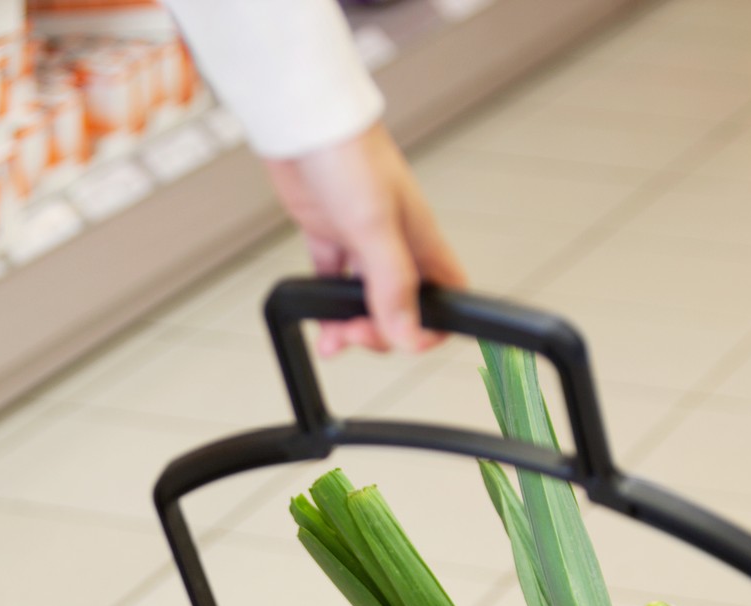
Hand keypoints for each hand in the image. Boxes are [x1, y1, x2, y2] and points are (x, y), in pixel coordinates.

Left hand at [264, 122, 466, 355]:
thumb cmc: (348, 154)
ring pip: (366, 298)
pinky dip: (326, 305)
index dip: (433, 327)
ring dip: (352, 323)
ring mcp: (362, 240)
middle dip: (382, 331)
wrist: (304, 121)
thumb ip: (392, 284)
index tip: (404, 341)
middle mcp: (396, 243)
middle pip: (402, 306)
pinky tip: (317, 318)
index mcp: (421, 239)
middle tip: (354, 333)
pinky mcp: (331, 234)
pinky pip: (333, 281)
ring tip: (333, 337)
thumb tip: (408, 334)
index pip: (446, 296)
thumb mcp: (375, 227)